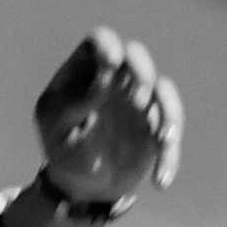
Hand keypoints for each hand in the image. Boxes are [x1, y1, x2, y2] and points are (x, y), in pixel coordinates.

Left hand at [35, 30, 182, 210]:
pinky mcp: (157, 126)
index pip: (98, 42)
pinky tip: (160, 181)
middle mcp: (119, 77)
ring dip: (166, 110)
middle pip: (136, 56)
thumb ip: (74, 102)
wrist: (81, 184)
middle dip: (141, 71)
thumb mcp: (56, 126)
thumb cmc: (63, 147)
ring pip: (162, 90)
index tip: (111, 64)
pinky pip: (170, 133)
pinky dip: (169, 155)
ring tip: (162, 139)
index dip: (107, 46)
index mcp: (87, 70)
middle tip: (138, 98)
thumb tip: (104, 84)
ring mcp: (142, 99)